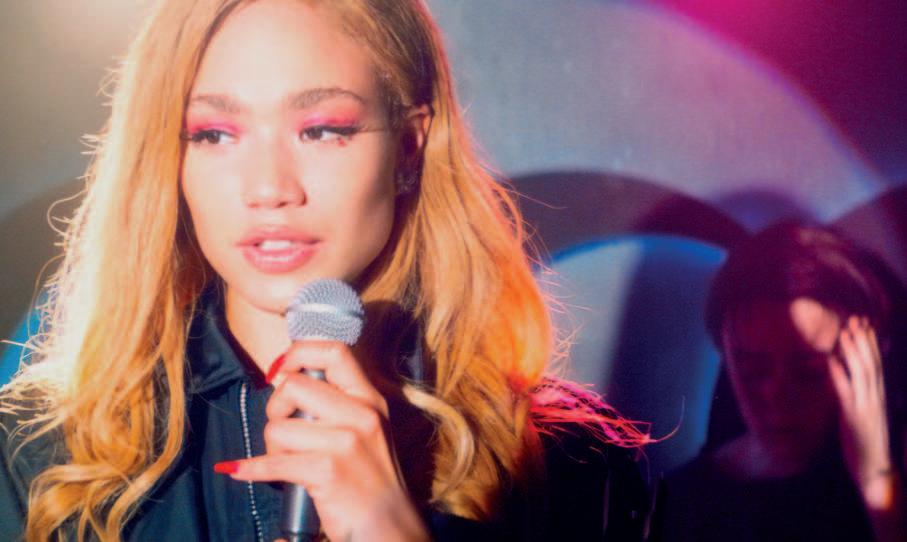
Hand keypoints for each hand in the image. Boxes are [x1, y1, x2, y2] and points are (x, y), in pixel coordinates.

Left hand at [215, 341, 428, 541]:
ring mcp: (346, 443)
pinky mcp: (328, 471)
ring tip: (288, 461)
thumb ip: (340, 401)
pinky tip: (241, 471)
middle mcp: (361, 414)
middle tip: (284, 430)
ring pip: (277, 428)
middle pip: (294, 386)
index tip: (282, 369)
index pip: (334, 352)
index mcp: (369, 399)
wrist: (390, 526)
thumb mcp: (368, 428)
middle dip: (276, 409)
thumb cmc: (371, 478)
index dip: (299, 353)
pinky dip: (251, 469)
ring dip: (272, 448)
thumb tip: (288, 377)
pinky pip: (273, 463)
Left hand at [830, 316, 895, 509]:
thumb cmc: (865, 443)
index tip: (865, 325)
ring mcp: (867, 408)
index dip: (872, 344)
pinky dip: (839, 374)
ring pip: (864, 373)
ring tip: (846, 333)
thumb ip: (856, 397)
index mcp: (878, 397)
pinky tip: (831, 361)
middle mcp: (876, 399)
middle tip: (857, 319)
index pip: (877, 365)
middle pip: (873, 364)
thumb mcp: (861, 415)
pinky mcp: (855, 419)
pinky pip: (847, 392)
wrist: (874, 471)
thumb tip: (844, 378)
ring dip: (854, 351)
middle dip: (865, 341)